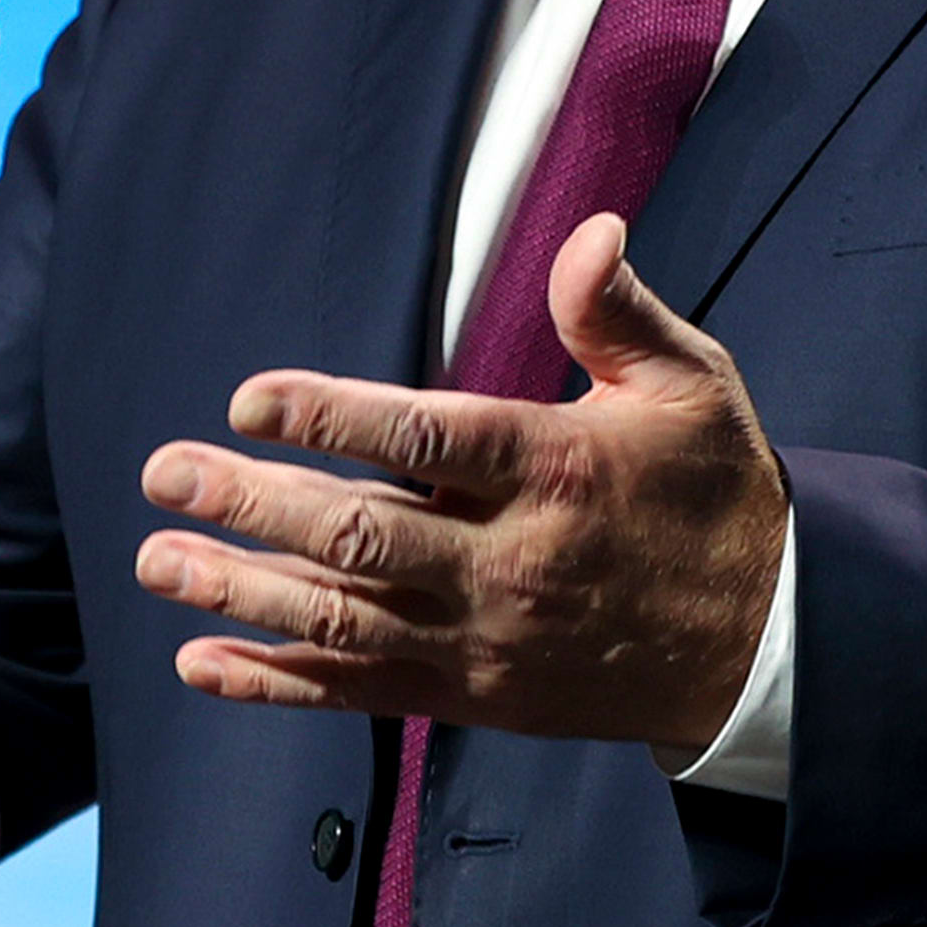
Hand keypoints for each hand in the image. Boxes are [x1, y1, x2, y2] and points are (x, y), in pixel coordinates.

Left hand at [136, 213, 788, 756]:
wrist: (768, 646)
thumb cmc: (718, 494)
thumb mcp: (692, 385)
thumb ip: (618, 312)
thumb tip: (589, 232)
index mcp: (557, 471)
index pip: (424, 440)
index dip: (330, 421)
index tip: (250, 400)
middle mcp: (512, 562)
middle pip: (362, 536)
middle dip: (254, 504)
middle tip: (163, 473)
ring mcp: (487, 639)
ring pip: (344, 621)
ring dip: (241, 593)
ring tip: (157, 562)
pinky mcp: (476, 694)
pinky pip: (362, 692)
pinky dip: (278, 685)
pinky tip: (203, 665)